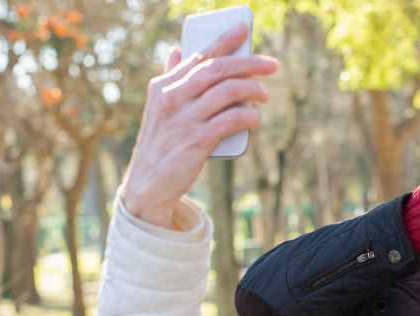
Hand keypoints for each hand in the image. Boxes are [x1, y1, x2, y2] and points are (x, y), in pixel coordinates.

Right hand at [121, 25, 277, 228]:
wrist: (148, 183)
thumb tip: (176, 50)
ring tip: (265, 95)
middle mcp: (173, 98)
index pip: (198, 56)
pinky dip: (248, 116)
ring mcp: (185, 119)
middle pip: (217, 69)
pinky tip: (255, 118)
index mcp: (164, 86)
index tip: (243, 29)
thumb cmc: (161, 143)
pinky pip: (231, 120)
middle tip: (271, 65)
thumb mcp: (159, 107)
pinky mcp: (197, 141)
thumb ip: (170, 78)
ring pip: (227, 92)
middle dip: (248, 63)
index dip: (224, 41)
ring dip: (253, 90)